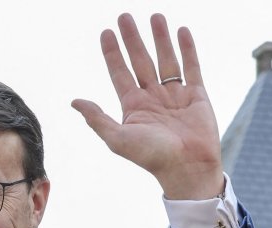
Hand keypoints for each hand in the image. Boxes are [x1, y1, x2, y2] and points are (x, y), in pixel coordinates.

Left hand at [72, 13, 223, 199]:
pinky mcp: (197, 95)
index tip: (105, 32)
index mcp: (132, 106)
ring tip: (154, 15)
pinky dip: (187, 49)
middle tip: (124, 16)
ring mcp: (174, 95)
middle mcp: (152, 97)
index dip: (112, 53)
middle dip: (132, 39)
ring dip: (159, 38)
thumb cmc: (151, 157)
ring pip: (165, 59)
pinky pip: (191, 66)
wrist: (187, 168)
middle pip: (140, 61)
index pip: (119, 73)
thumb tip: (74, 102)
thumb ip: (97, 119)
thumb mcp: (118, 139)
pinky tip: (181, 31)